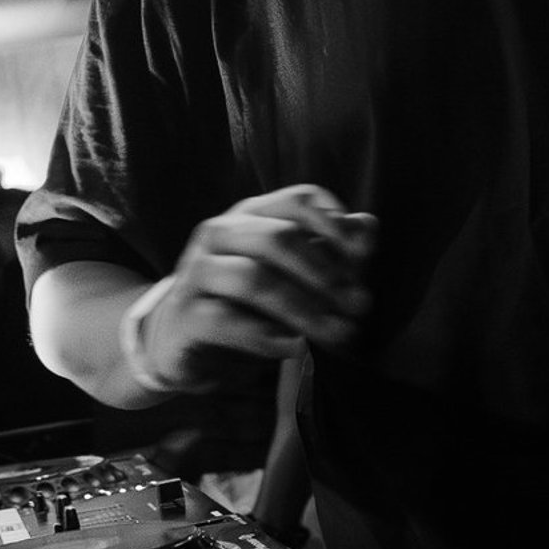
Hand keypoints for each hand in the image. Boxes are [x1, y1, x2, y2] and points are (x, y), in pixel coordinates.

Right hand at [131, 185, 376, 396]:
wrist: (180, 339)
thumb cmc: (245, 302)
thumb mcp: (290, 275)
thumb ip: (330, 251)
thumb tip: (369, 224)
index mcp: (251, 214)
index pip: (297, 200)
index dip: (333, 223)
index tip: (365, 257)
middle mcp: (221, 233)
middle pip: (278, 237)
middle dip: (325, 273)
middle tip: (359, 306)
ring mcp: (197, 272)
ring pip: (254, 279)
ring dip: (304, 308)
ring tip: (337, 334)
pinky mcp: (185, 315)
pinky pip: (225, 320)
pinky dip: (265, 335)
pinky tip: (294, 348)